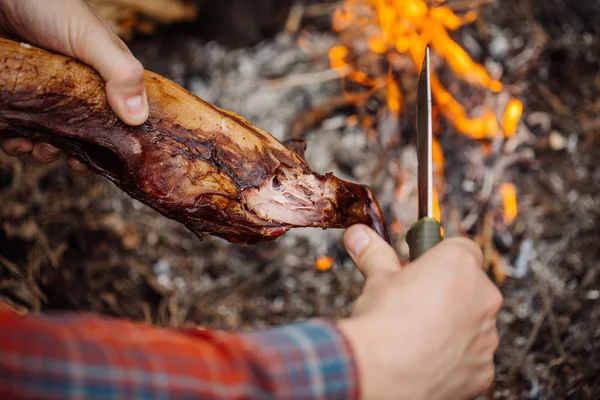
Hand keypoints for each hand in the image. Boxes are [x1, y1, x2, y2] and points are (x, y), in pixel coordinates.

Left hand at [0, 0, 147, 174]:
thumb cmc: (48, 5)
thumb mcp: (92, 39)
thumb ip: (121, 73)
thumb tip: (139, 117)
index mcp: (105, 75)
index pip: (122, 114)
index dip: (118, 140)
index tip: (110, 159)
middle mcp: (78, 87)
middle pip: (86, 132)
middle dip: (80, 152)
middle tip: (72, 160)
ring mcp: (46, 92)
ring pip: (52, 134)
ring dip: (46, 150)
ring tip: (38, 147)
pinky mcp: (19, 95)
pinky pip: (20, 128)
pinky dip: (18, 140)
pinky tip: (16, 139)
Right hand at [339, 225, 502, 399]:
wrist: (379, 371)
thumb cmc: (382, 321)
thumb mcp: (376, 278)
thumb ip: (375, 253)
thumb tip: (359, 235)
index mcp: (459, 265)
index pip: (462, 248)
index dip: (440, 259)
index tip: (423, 269)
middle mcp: (482, 297)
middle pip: (470, 287)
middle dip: (448, 293)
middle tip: (416, 303)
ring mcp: (486, 336)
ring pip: (473, 324)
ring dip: (453, 326)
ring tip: (417, 335)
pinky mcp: (483, 369)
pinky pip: (472, 358)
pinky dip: (455, 359)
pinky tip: (426, 360)